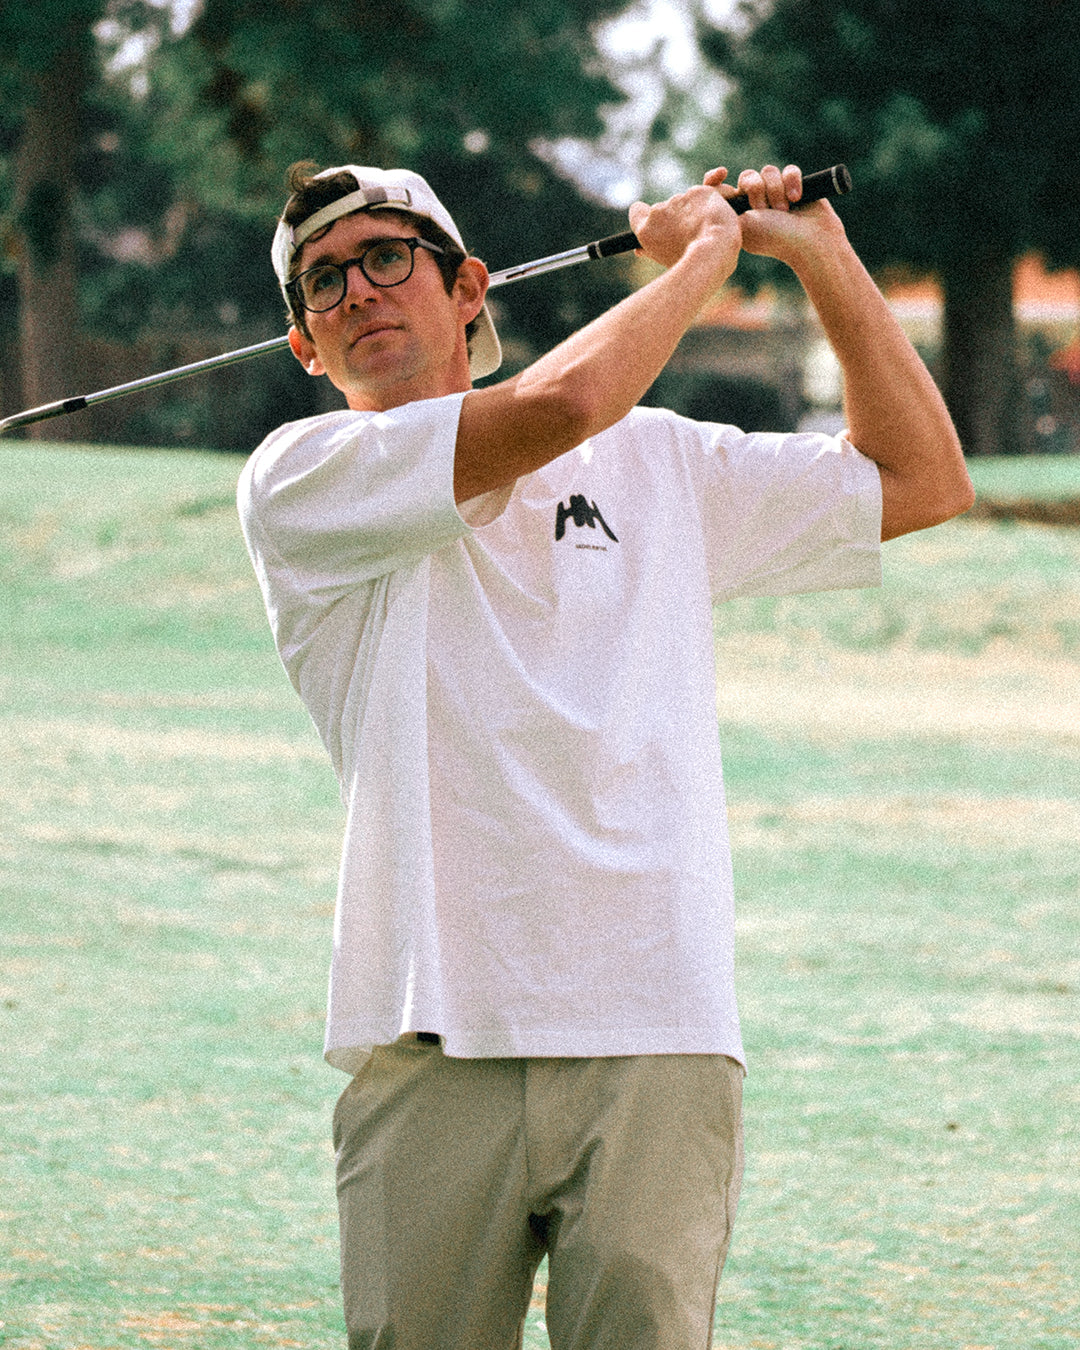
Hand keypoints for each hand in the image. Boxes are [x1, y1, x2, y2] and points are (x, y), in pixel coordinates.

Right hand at [627, 170, 741, 280]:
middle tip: (691, 236)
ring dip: (698, 211)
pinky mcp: (699, 191)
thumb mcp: (666, 260)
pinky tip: (720, 216)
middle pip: (667, 208)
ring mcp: (680, 199)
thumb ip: (651, 250)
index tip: (657, 223)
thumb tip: (639, 250)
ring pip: (689, 201)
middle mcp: (659, 211)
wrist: (713, 255)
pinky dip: (717, 200)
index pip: (637, 211)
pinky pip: (710, 192)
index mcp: (646, 231)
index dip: (647, 215)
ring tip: (708, 232)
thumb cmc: (691, 264)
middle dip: (679, 217)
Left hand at [724, 163, 843, 266]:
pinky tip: (798, 198)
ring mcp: (777, 195)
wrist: (810, 241)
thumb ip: (726, 207)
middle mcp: (757, 204)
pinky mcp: (796, 187)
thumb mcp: (741, 225)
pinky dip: (793, 182)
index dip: (718, 180)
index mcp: (740, 214)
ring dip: (776, 189)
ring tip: (785, 210)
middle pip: (747, 176)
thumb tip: (717, 191)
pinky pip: (789, 170)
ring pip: (768, 171)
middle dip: (756, 189)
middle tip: (764, 210)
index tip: (720, 174)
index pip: (724, 190)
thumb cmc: (774, 238)